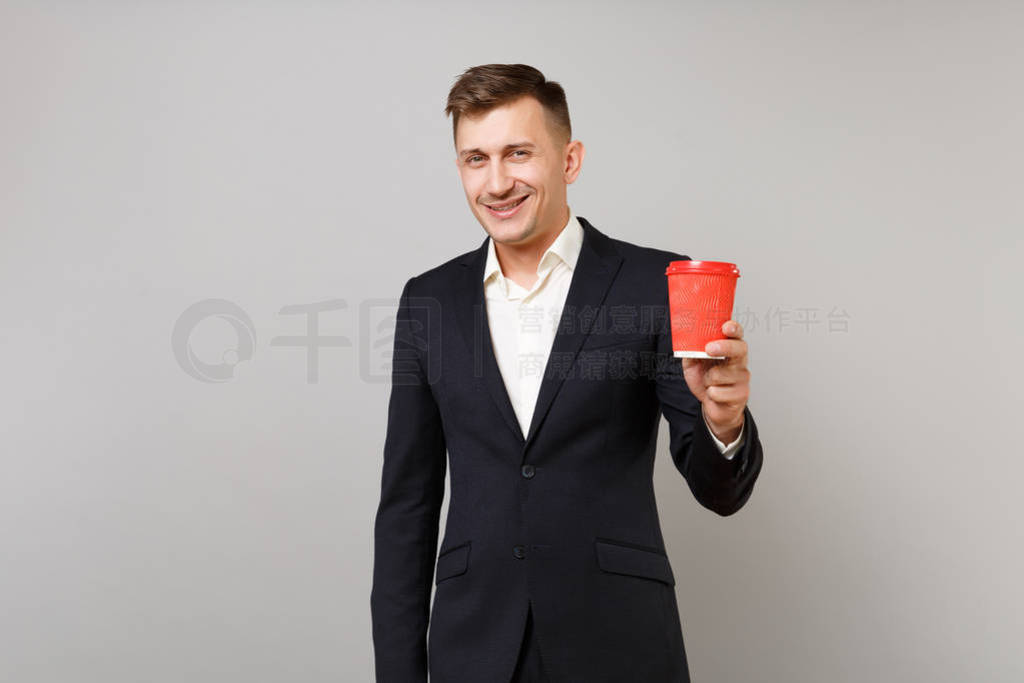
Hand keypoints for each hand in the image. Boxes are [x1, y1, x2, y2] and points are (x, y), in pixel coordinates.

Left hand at [681, 320, 749, 443]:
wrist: (713, 406)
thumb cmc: (706, 381)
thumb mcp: (693, 364)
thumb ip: (691, 351)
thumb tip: (685, 341)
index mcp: (730, 349)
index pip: (736, 335)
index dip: (733, 329)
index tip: (726, 326)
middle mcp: (739, 361)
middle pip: (738, 349)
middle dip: (724, 347)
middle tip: (709, 349)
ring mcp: (742, 377)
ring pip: (720, 374)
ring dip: (708, 380)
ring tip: (709, 382)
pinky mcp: (741, 394)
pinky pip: (719, 392)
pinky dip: (711, 394)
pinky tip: (714, 393)